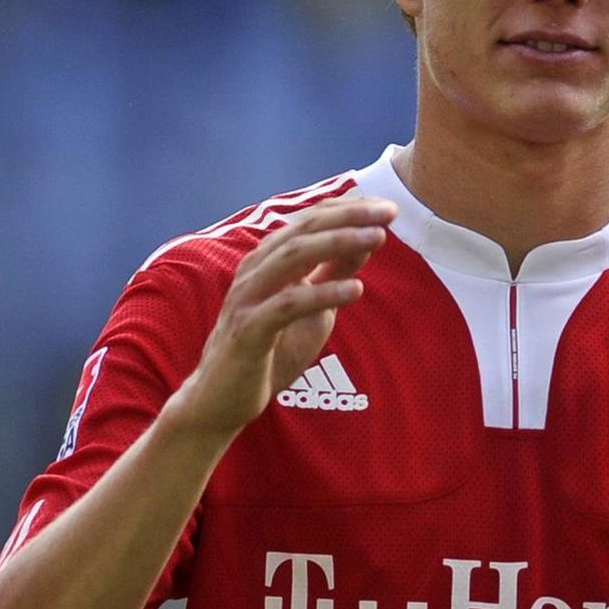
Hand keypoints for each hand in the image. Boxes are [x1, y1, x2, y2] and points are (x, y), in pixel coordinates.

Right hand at [167, 198, 394, 438]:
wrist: (220, 401)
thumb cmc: (266, 354)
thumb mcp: (311, 310)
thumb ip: (333, 276)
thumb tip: (368, 240)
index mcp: (266, 262)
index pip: (308, 222)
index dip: (347, 209)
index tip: (386, 207)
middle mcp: (254, 272)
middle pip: (302, 231)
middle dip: (348, 217)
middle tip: (388, 212)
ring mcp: (247, 299)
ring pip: (292, 258)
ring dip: (337, 243)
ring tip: (377, 238)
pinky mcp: (248, 331)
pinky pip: (287, 306)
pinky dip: (323, 293)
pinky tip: (356, 290)